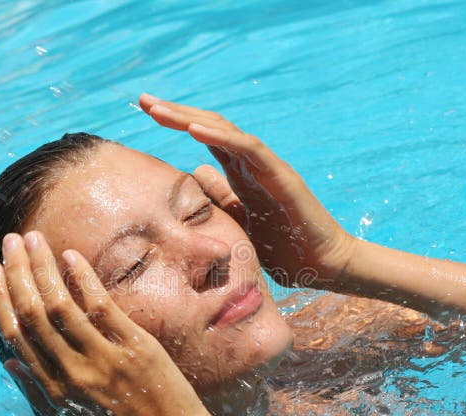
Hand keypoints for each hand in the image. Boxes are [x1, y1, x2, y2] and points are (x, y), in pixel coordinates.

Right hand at [0, 231, 217, 415]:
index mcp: (55, 392)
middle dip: (17, 274)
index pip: (16, 335)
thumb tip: (7, 362)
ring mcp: (104, 361)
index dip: (0, 298)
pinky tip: (71, 256)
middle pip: (33, 315)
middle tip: (9, 242)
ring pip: (60, 306)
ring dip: (43, 268)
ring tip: (32, 238)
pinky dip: (83, 279)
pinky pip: (101, 308)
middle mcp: (72, 374)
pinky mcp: (135, 349)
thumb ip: (38, 391)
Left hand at [139, 93, 355, 287]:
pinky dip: (220, 136)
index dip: (177, 121)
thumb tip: (194, 173)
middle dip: (175, 112)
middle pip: (210, 125)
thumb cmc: (284, 247)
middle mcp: (252, 162)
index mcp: (241, 170)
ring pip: (226, 130)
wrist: (323, 264)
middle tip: (142, 100)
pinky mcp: (281, 176)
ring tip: (159, 110)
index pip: (205, 135)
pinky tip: (193, 129)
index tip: (145, 111)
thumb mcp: (238, 221)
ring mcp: (267, 165)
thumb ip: (219, 196)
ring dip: (190, 118)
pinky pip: (248, 149)